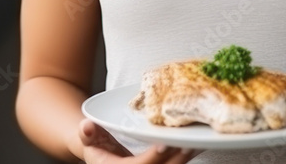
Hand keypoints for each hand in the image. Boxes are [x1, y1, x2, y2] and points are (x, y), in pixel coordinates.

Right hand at [79, 119, 202, 162]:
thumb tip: (86, 126)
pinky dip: (187, 154)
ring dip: (186, 156)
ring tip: (199, 140)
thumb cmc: (96, 146)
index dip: (153, 158)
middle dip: (177, 158)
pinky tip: (199, 142)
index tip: (163, 145)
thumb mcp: (88, 139)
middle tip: (190, 142)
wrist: (103, 158)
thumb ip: (87, 133)